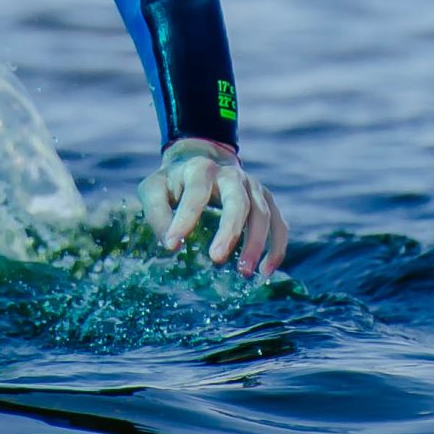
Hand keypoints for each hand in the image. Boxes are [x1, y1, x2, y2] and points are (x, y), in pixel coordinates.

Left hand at [138, 136, 288, 278]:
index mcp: (201, 169)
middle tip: (217, 259)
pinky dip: (277, 247)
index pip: (196, 193)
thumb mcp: (154, 189)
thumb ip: (157, 212)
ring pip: (263, 213)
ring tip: (244, 273)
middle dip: (230, 231)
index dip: (185, 219)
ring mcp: (253, 187)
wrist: (202, 160)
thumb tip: (171, 244)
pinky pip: (279, 224)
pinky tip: (266, 271)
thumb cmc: (174, 183)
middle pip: (238, 201)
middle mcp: (232, 175)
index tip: (172, 245)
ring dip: (256, 244)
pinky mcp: (266, 200)